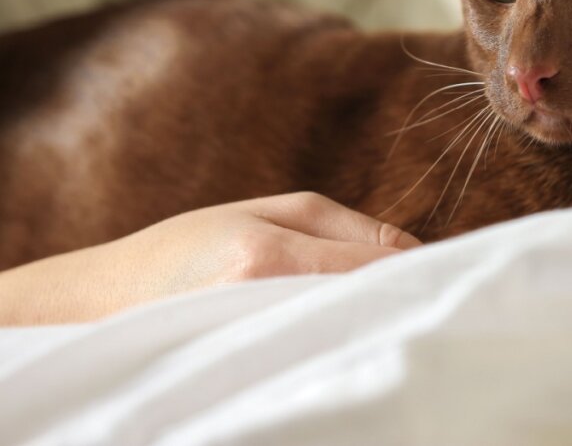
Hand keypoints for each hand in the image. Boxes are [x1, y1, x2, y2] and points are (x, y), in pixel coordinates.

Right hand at [0, 193, 419, 324]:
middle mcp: (262, 302)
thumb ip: (344, 229)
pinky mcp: (250, 370)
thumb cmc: (187, 247)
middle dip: (407, 301)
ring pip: (352, 334)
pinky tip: (357, 339)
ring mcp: (255, 342)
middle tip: (440, 301)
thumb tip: (419, 254)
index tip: (457, 273)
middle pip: (370, 307)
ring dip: (381, 323)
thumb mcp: (264, 211)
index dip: (424, 271)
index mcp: (266, 255)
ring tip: (400, 320)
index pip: (377, 267)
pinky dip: (349, 344)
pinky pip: (324, 354)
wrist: (105, 303)